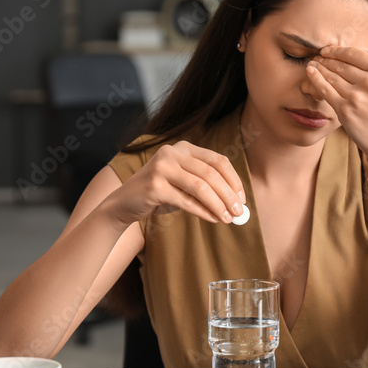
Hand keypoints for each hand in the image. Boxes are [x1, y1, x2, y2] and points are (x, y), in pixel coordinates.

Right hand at [102, 141, 245, 225]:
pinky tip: (213, 219)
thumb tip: (236, 203)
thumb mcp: (184, 184)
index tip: (242, 198)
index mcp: (183, 148)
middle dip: (228, 195)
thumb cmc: (160, 193)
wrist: (125, 203)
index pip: (217, 160)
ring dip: (218, 205)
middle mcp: (172, 153)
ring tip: (228, 218)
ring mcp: (161, 168)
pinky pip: (186, 201)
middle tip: (239, 212)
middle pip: (211, 173)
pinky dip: (203, 212)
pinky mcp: (154, 186)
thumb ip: (207, 187)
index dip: (233, 179)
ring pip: (200, 187)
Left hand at [305, 45, 367, 166]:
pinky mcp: (345, 110)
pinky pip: (325, 90)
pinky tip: (310, 73)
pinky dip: (315, 80)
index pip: (354, 53)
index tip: (327, 50)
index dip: (336, 50)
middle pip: (341, 64)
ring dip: (319, 68)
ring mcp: (356, 96)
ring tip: (312, 64)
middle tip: (316, 57)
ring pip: (331, 76)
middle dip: (326, 59)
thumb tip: (346, 59)